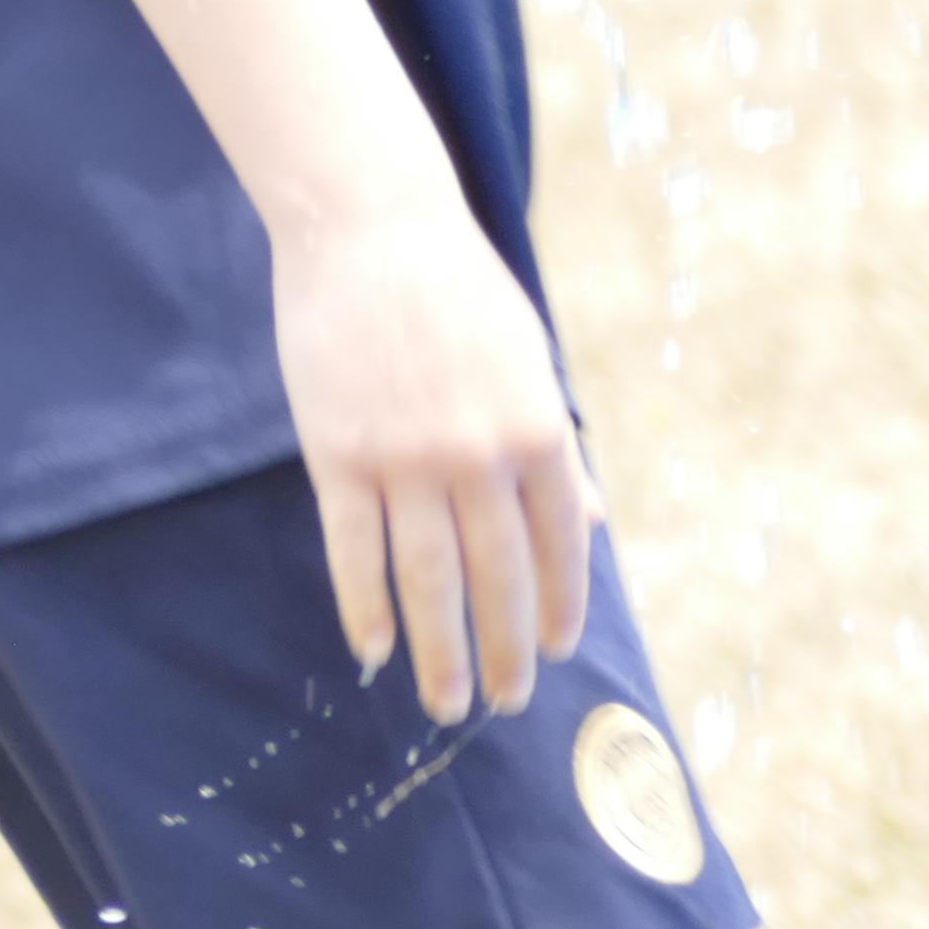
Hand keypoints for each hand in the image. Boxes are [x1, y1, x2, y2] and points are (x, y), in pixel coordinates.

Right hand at [271, 199, 595, 719]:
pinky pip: (353, 548)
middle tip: (505, 702)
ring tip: (445, 702)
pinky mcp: (337, 453)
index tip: (551, 650)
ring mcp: (405, 458)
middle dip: (503, 650)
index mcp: (538, 429)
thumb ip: (554, 447)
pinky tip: (373, 648)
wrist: (368, 225)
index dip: (557, 605)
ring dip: (440, 649)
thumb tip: (590, 521)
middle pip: (496, 577)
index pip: (559, 545)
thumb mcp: (528, 360)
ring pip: (428, 578)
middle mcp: (478, 455)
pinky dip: (365, 605)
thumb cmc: (456, 288)